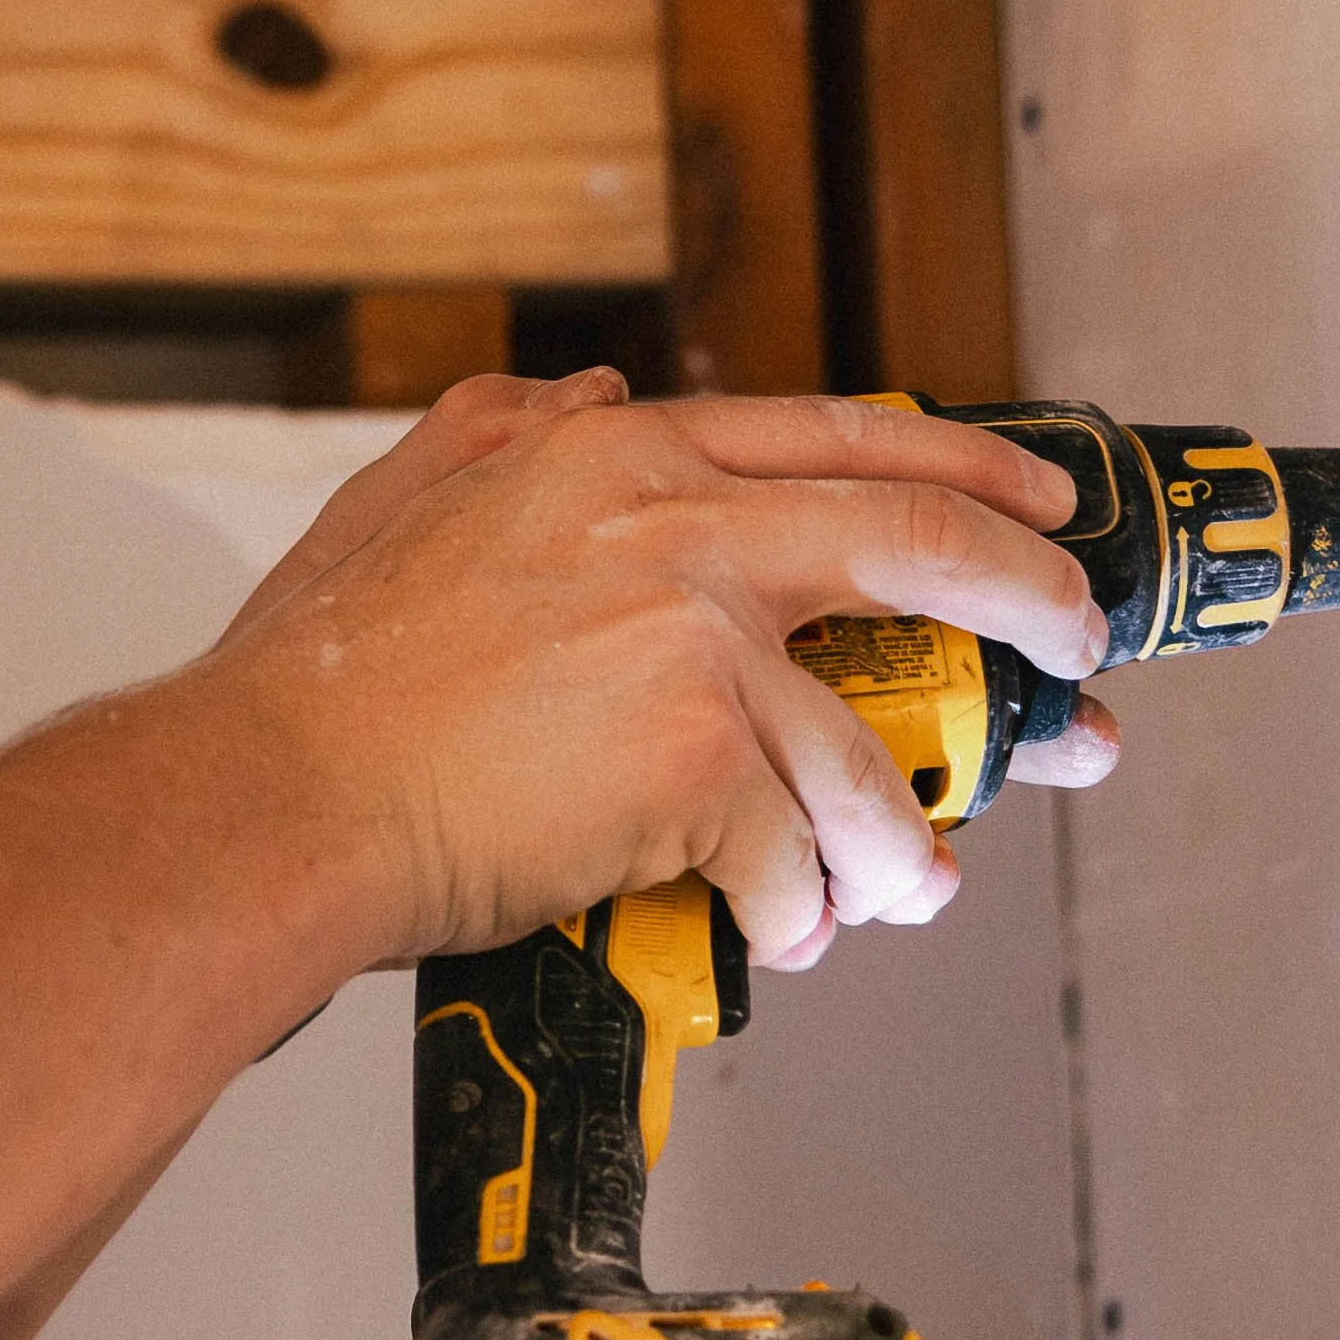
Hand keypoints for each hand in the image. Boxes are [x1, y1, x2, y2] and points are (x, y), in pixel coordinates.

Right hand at [208, 372, 1115, 971]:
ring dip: (898, 837)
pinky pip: (795, 857)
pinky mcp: (691, 763)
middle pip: (916, 543)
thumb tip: (597, 402)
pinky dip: (798, 912)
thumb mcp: (401, 503)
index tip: (1034, 499)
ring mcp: (688, 642)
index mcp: (611, 463)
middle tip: (1072, 655)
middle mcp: (669, 529)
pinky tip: (778, 937)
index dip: (962, 466)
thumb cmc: (312, 690)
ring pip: (861, 750)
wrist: (267, 803)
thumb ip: (501, 434)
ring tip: (900, 888)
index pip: (834, 435)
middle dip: (1028, 602)